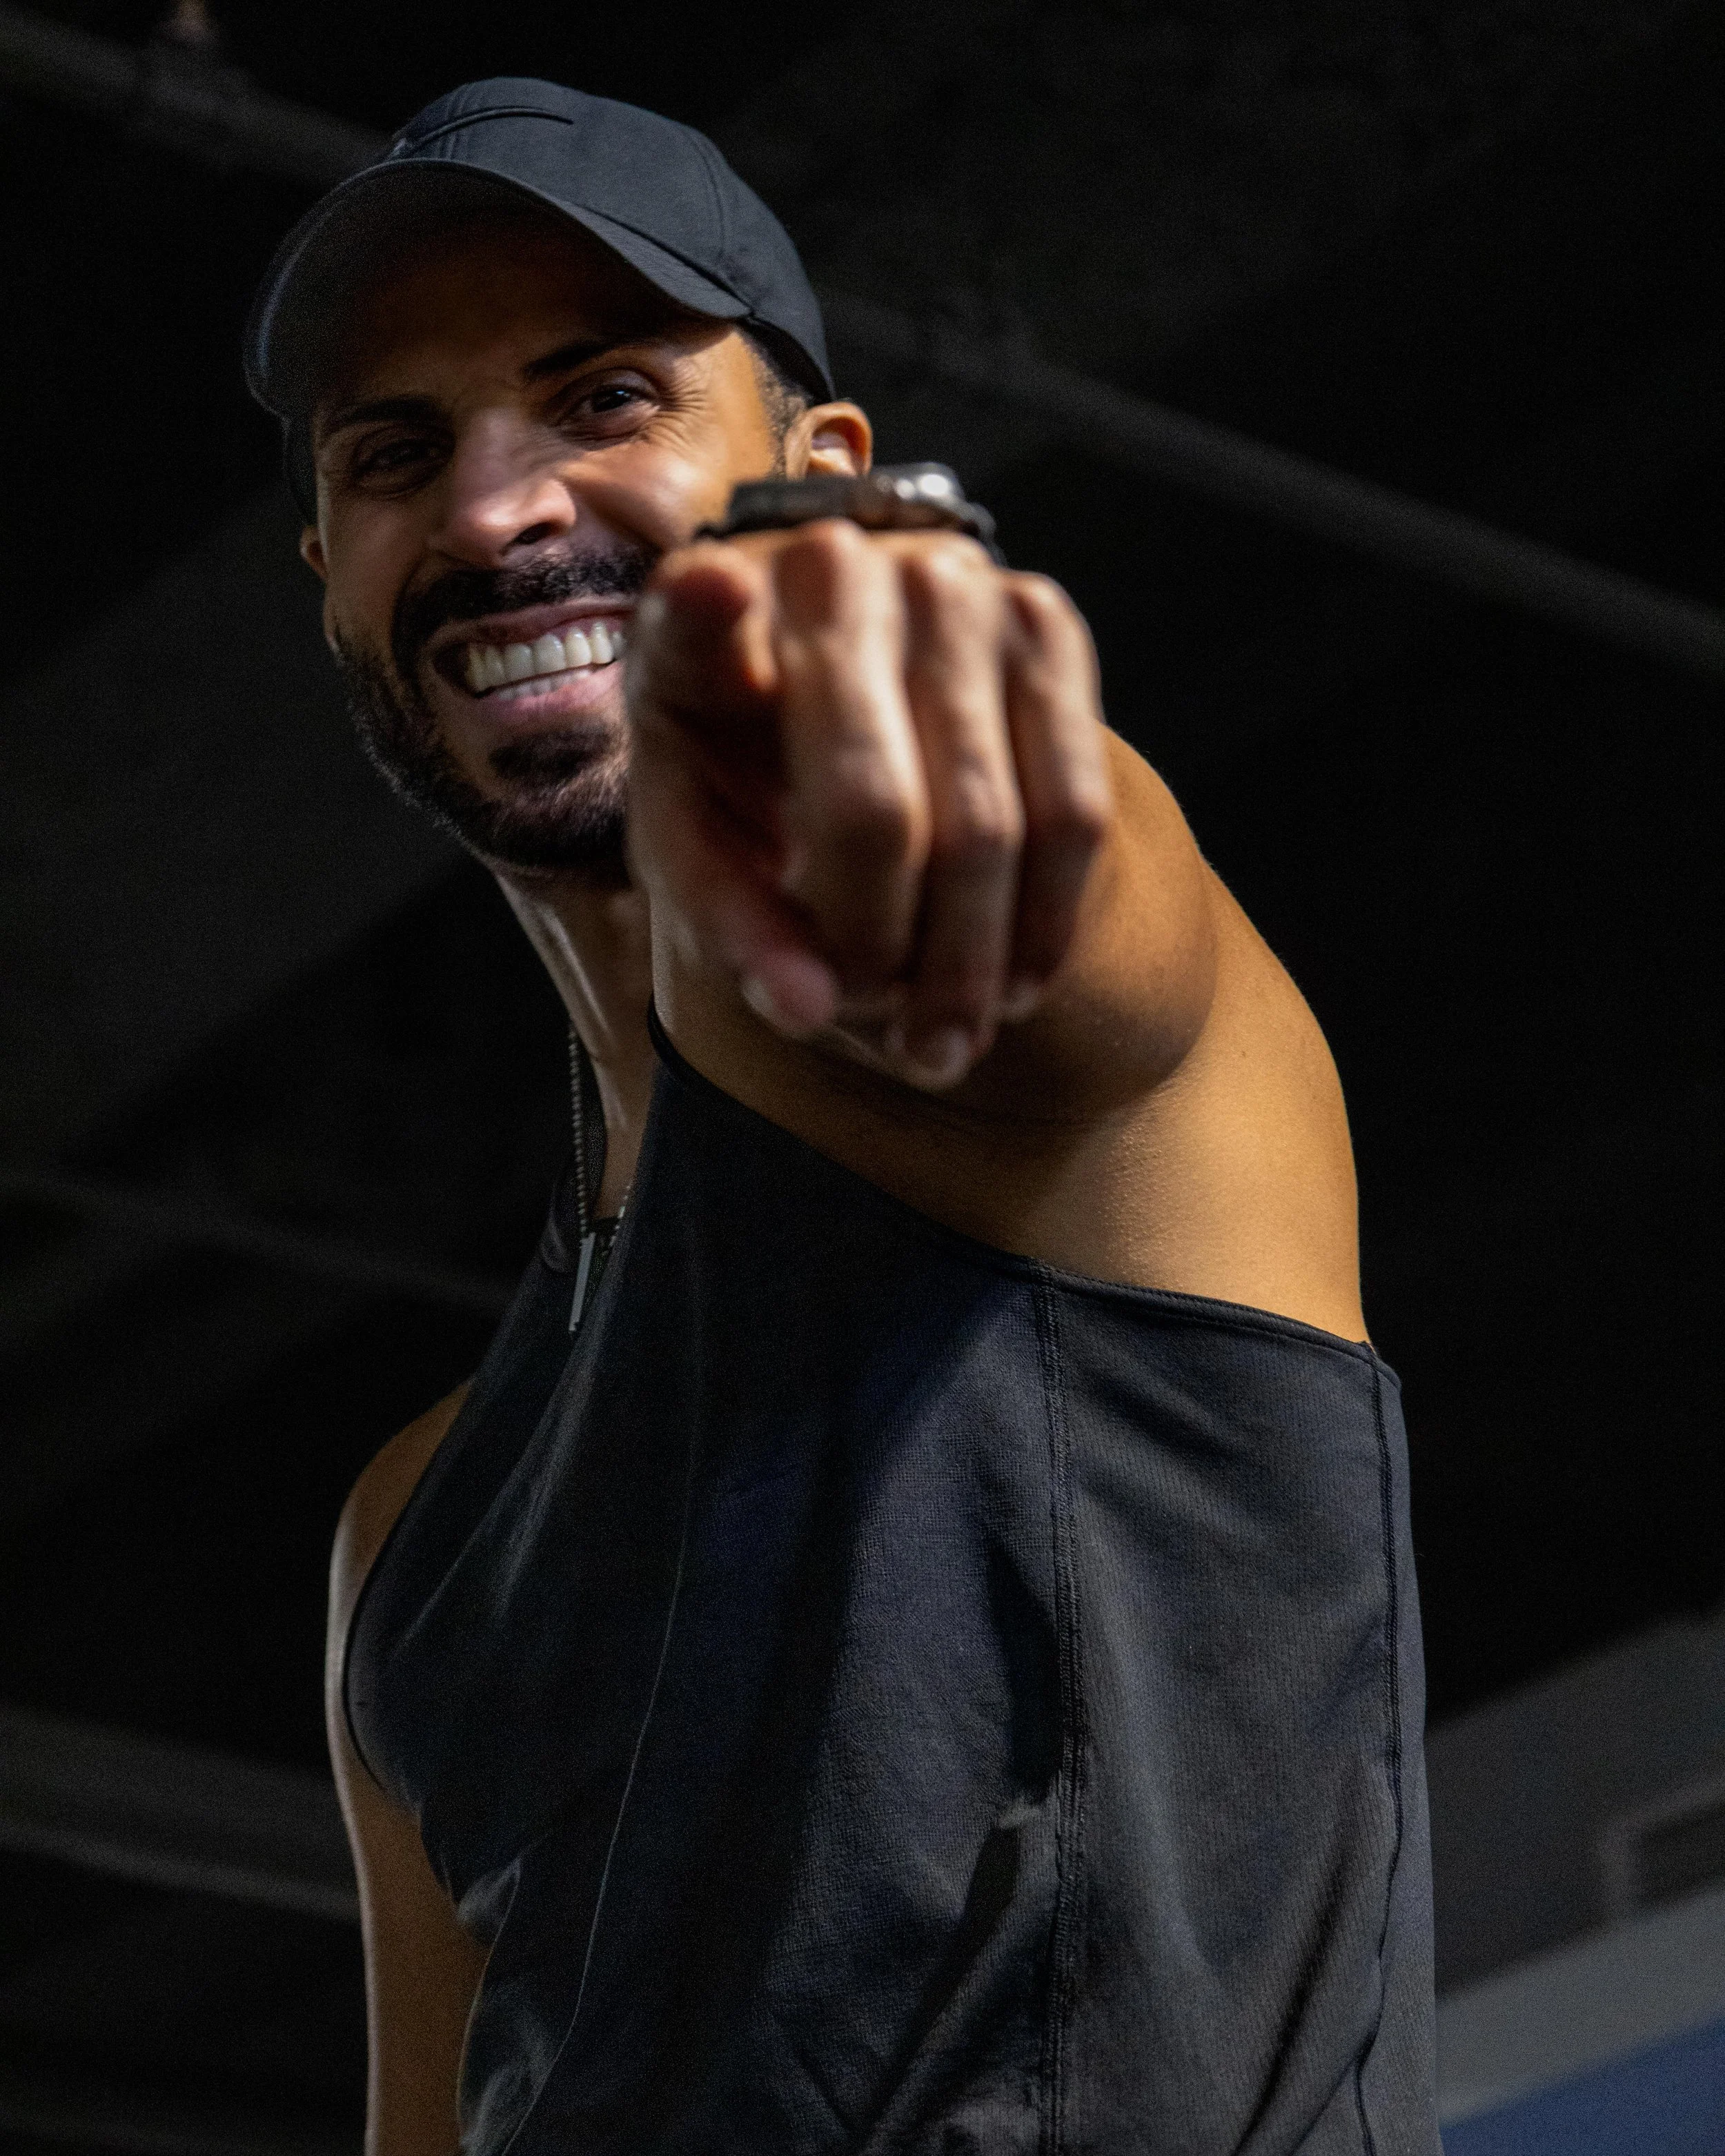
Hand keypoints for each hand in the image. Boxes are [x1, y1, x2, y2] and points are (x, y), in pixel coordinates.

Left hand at [625, 518, 1111, 1089]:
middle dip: (891, 961)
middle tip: (898, 1054)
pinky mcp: (1042, 617)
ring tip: (946, 1042)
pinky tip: (1014, 984)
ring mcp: (950, 584)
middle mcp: (829, 567)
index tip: (714, 593)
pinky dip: (1047, 922)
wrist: (839, 690)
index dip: (707, 612)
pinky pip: (1074, 808)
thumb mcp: (697, 849)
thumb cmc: (741, 780)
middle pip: (878, 811)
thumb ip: (732, 925)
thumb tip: (805, 1010)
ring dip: (974, 966)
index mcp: (697, 609)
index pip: (697, 618)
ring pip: (994, 826)